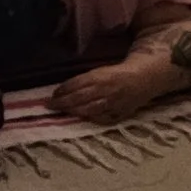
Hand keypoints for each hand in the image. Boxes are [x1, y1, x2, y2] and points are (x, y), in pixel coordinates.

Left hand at [49, 56, 168, 124]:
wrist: (141, 80)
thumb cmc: (114, 75)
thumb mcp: (97, 72)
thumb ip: (82, 82)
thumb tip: (62, 91)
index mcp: (98, 77)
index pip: (75, 85)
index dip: (62, 91)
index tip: (51, 96)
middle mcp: (105, 90)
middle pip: (79, 98)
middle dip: (62, 103)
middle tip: (50, 106)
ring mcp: (113, 103)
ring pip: (89, 110)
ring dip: (73, 112)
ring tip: (62, 112)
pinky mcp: (121, 113)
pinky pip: (103, 118)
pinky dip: (91, 118)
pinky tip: (81, 118)